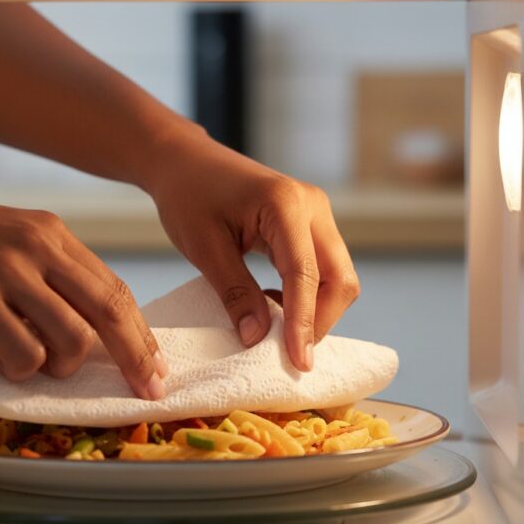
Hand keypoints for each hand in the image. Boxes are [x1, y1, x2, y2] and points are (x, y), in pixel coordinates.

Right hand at [0, 188, 166, 397]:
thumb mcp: (5, 240)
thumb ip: (47, 273)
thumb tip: (84, 326)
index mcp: (51, 233)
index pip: (114, 288)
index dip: (138, 331)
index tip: (153, 362)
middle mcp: (38, 248)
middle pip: (110, 312)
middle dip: (135, 357)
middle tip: (145, 389)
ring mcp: (8, 273)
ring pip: (72, 339)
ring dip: (62, 366)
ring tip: (35, 364)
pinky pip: (24, 354)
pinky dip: (18, 369)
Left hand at [148, 131, 358, 370]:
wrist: (184, 161)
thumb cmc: (188, 196)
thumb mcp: (204, 248)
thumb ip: (235, 293)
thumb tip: (258, 339)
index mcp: (285, 204)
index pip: (306, 275)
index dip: (304, 323)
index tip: (298, 362)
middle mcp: (312, 205)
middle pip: (340, 278)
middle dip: (320, 321)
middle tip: (287, 354)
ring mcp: (316, 213)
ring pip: (337, 276)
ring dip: (315, 310)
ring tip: (275, 328)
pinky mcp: (310, 223)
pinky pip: (323, 268)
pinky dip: (307, 295)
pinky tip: (274, 303)